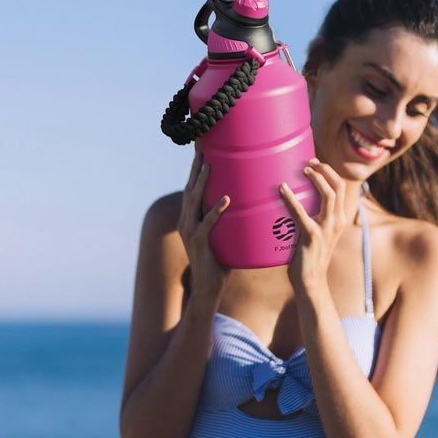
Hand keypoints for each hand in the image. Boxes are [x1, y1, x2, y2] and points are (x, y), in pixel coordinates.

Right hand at [178, 153, 230, 296]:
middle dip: (195, 169)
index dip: (194, 171)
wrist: (209, 288)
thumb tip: (251, 205)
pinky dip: (217, 210)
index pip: (190, 190)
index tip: (200, 151)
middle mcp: (186, 222)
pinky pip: (208, 223)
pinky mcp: (200, 244)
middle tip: (201, 150)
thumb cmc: (220, 262)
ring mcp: (190, 233)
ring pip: (195, 202)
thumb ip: (230, 221)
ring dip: (201, 183)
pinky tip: (226, 199)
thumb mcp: (223, 237)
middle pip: (189, 190)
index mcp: (189, 219)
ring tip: (209, 166)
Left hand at [279, 158, 346, 292]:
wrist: (311, 282)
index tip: (315, 163)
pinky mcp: (312, 236)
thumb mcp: (317, 233)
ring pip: (329, 194)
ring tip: (303, 170)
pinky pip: (302, 213)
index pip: (340, 188)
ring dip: (317, 178)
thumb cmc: (309, 257)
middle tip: (309, 162)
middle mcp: (337, 221)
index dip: (329, 172)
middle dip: (325, 169)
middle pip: (338, 186)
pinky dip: (291, 199)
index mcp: (339, 219)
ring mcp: (326, 229)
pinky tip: (282, 189)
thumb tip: (294, 202)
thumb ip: (312, 218)